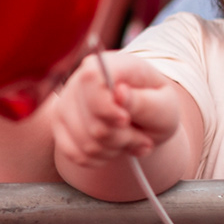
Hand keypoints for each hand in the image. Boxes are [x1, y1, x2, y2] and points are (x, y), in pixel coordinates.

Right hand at [53, 52, 181, 170]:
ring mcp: (65, 102)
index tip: (125, 120)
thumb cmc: (156, 108)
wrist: (143, 120)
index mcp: (110, 64)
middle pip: (92, 121)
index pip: (91, 79)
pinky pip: (74, 154)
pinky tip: (110, 149)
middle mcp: (80, 79)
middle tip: (141, 137)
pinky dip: (98, 159)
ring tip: (129, 141)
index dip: (105, 106)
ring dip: (113, 150)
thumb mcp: (165, 106)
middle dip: (122, 137)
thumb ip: (146, 102)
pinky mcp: (58, 124)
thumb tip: (120, 93)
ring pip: (85, 143)